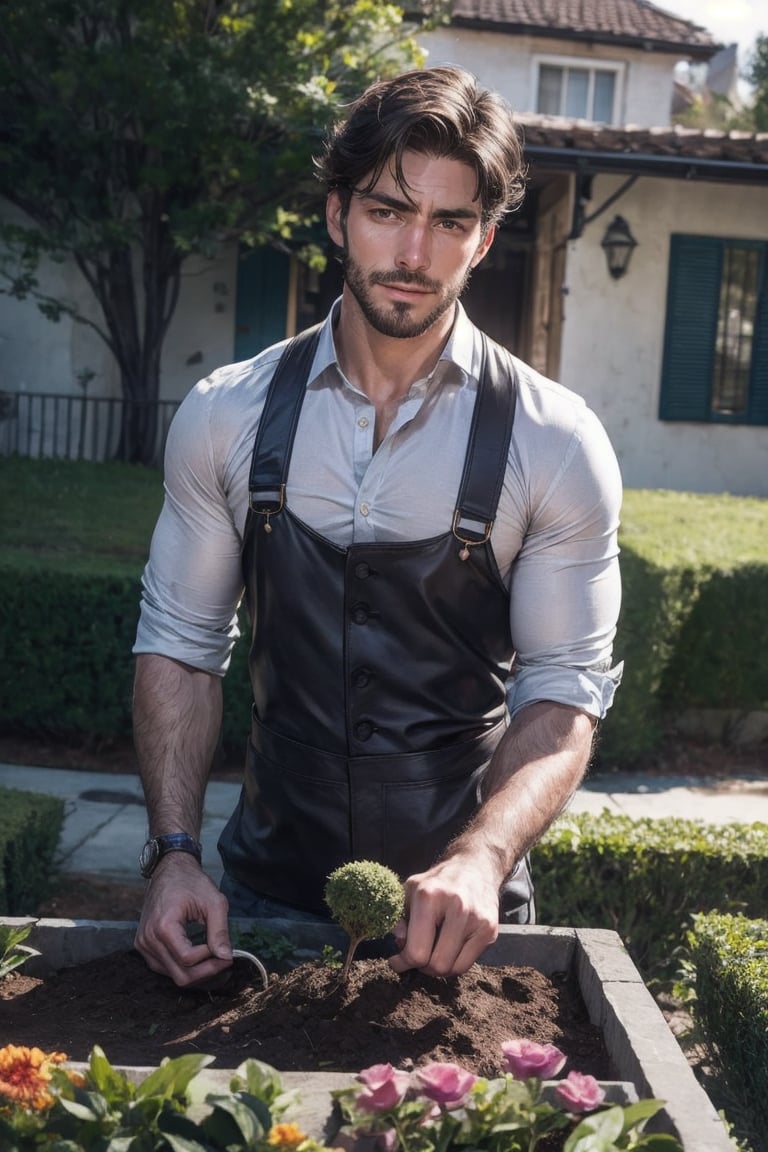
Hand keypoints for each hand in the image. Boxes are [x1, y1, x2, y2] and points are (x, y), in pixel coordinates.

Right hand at [134, 853, 232, 986]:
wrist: (169, 870)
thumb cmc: (191, 882)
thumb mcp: (213, 901)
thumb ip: (220, 931)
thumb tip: (225, 957)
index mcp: (163, 926)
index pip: (187, 959)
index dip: (211, 960)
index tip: (227, 952)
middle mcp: (148, 939)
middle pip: (179, 975)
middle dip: (205, 971)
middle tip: (223, 960)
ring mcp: (143, 944)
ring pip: (172, 975)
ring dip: (195, 972)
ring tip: (213, 956)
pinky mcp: (143, 946)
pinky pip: (165, 968)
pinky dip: (183, 967)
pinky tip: (198, 956)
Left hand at [388, 854, 499, 977]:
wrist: (474, 867)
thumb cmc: (436, 883)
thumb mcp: (410, 891)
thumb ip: (398, 919)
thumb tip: (396, 945)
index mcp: (430, 897)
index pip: (416, 952)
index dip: (402, 962)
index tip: (398, 959)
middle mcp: (457, 907)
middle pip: (436, 965)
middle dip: (421, 965)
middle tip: (417, 954)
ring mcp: (477, 920)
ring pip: (452, 969)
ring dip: (438, 966)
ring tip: (433, 949)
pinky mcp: (490, 930)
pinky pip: (466, 966)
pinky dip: (454, 963)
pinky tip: (449, 947)